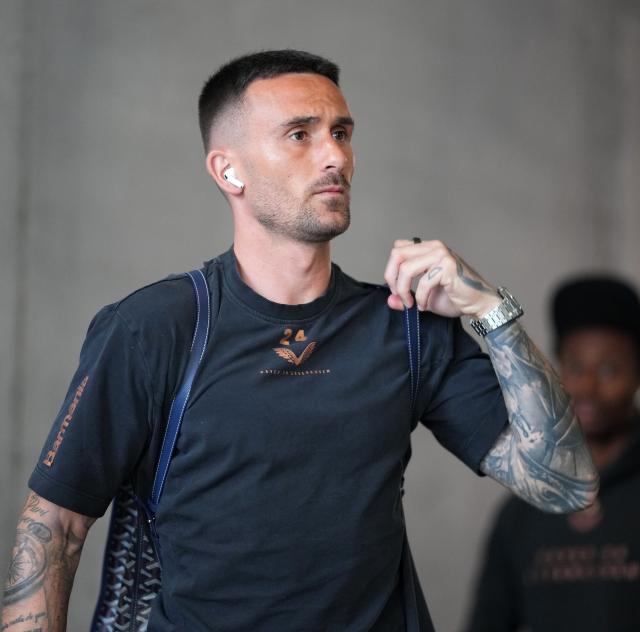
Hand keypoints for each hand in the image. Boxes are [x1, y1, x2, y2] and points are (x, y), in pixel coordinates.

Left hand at [384, 239, 500, 317]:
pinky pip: (423, 282)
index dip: (392, 270)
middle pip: (397, 254)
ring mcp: (441, 254)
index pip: (398, 249)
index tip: (396, 289)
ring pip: (406, 268)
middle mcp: (434, 247)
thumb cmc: (455, 297)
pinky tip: (425, 305)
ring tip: (411, 303)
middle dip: (392, 278)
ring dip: (404, 290)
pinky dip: (421, 297)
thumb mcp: (423, 297)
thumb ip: (405, 296)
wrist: (479, 303)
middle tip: (399, 295)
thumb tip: (390, 300)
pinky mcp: (447, 266)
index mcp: (427, 249)